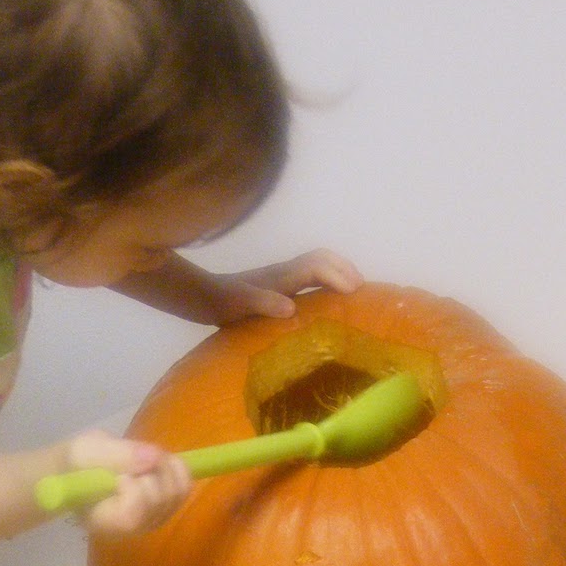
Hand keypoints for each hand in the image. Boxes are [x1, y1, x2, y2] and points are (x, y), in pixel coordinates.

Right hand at [62, 429, 191, 535]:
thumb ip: (117, 456)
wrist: (79, 470)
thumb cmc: (74, 464)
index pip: (133, 513)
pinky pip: (185, 489)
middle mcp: (131, 528)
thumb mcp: (85, 452)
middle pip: (159, 500)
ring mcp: (151, 520)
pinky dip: (177, 469)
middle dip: (152, 470)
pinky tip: (159, 462)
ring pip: (177, 494)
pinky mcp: (164, 509)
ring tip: (146, 458)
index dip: (133, 486)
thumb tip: (154, 457)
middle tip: (134, 457)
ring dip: (167, 467)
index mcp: (104, 521)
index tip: (119, 474)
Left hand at [210, 248, 363, 321]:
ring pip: (318, 264)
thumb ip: (263, 303)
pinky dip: (328, 280)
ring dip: (339, 271)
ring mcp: (283, 277)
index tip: (354, 291)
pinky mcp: (280, 285)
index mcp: (281, 276)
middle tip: (362, 289)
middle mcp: (286, 272)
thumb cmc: (222, 302)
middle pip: (322, 257)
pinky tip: (330, 300)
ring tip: (354, 291)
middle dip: (344, 268)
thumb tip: (291, 308)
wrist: (203, 297)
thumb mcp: (240, 305)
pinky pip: (311, 276)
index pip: (317, 267)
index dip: (338, 276)